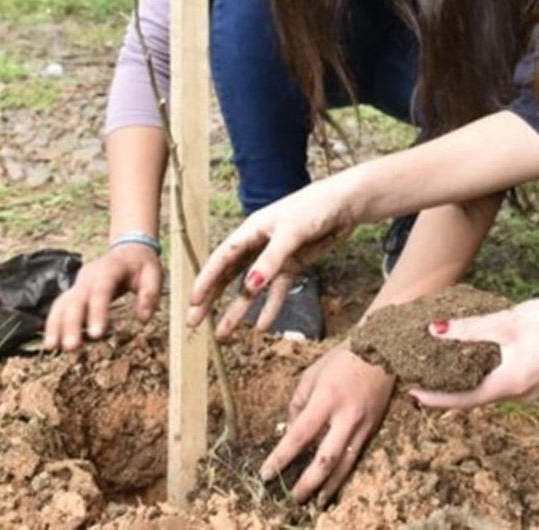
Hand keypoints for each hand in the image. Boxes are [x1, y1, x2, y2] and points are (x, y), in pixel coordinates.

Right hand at [41, 243, 162, 351]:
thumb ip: (150, 295)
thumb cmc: (142, 265)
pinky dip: (53, 323)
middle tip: (71, 348)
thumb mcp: (154, 273)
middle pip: (77, 299)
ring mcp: (79, 283)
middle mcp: (89, 275)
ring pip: (62, 302)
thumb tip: (143, 320)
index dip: (97, 311)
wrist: (128, 249)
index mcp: (111, 268)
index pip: (101, 290)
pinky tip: (52, 343)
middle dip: (72, 324)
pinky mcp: (74, 291)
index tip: (97, 334)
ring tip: (52, 347)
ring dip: (55, 325)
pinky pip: (60, 307)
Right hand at [187, 176, 357, 333]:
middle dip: (212, 299)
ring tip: (222, 334)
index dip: (206, 279)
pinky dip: (270, 308)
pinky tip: (260, 327)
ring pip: (250, 289)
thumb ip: (271, 259)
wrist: (345, 205)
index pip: (222, 258)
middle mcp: (259, 245)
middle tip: (194, 323)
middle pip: (229, 276)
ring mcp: (275, 258)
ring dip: (237, 310)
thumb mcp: (291, 232)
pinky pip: (277, 291)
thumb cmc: (315, 208)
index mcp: (252, 230)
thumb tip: (250, 286)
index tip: (193, 301)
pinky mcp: (293, 265)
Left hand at [262, 344, 394, 504]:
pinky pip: (356, 457)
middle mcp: (346, 416)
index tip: (266, 474)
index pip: (299, 435)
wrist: (384, 350)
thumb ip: (298, 403)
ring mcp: (363, 425)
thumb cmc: (343, 359)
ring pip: (345, 465)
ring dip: (328, 487)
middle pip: (325, 459)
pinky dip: (343, 475)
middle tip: (292, 499)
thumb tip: (290, 430)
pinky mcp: (373, 429)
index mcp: (326, 399)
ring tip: (315, 503)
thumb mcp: (312, 374)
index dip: (281, 457)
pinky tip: (333, 486)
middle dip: (308, 483)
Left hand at [409, 290, 538, 410]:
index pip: (465, 400)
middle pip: (477, 398)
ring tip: (444, 371)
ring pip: (492, 391)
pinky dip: (487, 376)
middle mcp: (521, 394)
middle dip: (450, 392)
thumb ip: (469, 329)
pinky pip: (506, 384)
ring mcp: (533, 389)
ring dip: (469, 383)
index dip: (437, 398)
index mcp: (511, 384)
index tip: (413, 394)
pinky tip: (478, 361)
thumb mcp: (506, 322)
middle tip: (422, 381)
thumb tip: (434, 331)